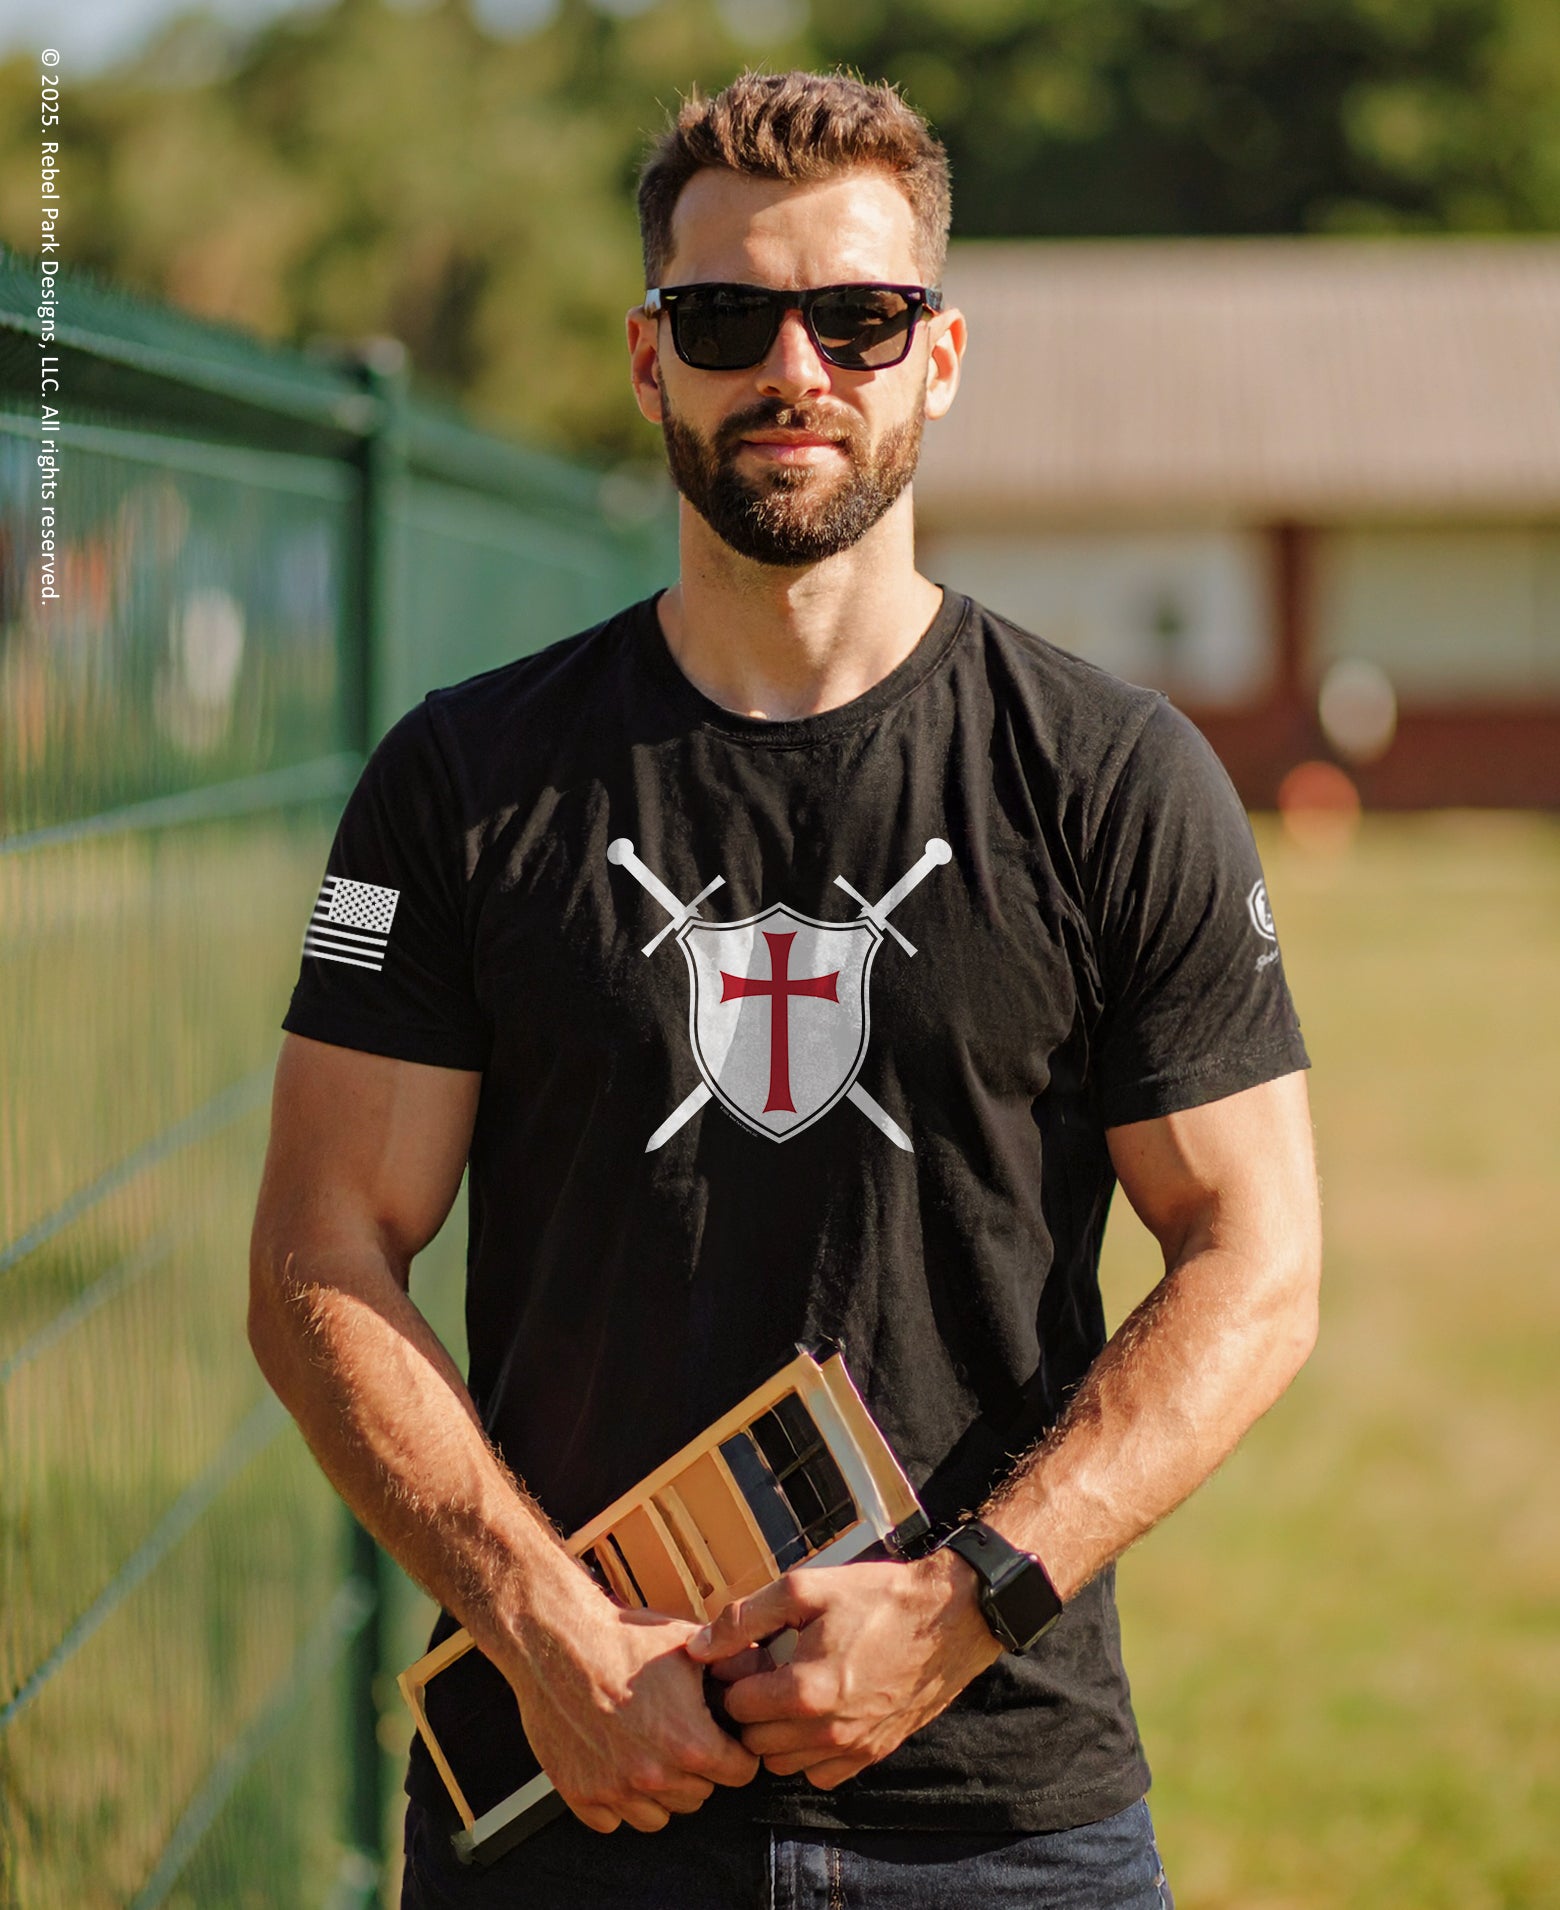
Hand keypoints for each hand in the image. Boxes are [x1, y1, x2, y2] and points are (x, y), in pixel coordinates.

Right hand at [502, 1583, 759, 1833]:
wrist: (557, 1641)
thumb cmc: (620, 1639)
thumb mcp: (689, 1646)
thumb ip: (730, 1668)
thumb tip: (763, 1674)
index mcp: (691, 1744)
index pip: (741, 1773)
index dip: (737, 1750)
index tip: (725, 1738)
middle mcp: (655, 1776)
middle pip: (701, 1795)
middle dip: (698, 1768)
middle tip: (680, 1733)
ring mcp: (616, 1790)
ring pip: (661, 1815)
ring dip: (660, 1789)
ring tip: (649, 1748)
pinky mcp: (582, 1795)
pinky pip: (614, 1820)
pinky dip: (618, 1799)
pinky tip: (617, 1760)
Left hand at [685, 1552, 1000, 1789]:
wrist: (949, 1619)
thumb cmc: (878, 1598)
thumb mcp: (806, 1589)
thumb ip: (746, 1618)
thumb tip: (699, 1647)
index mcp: (804, 1691)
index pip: (736, 1706)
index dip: (733, 1677)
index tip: (746, 1656)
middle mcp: (826, 1732)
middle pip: (754, 1741)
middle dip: (750, 1708)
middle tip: (764, 1672)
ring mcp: (851, 1749)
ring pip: (783, 1764)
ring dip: (776, 1733)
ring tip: (788, 1691)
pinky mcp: (872, 1755)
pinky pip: (819, 1774)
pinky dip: (808, 1752)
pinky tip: (816, 1713)